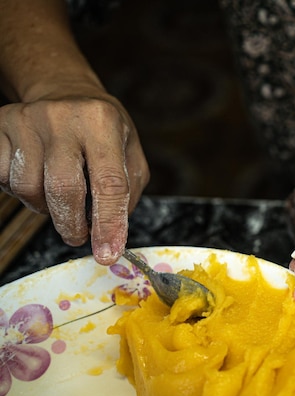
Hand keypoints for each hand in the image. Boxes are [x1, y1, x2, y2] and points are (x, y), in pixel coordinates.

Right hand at [0, 92, 148, 264]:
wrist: (63, 92)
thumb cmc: (101, 128)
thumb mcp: (130, 151)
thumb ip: (127, 191)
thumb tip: (112, 233)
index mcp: (103, 122)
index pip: (109, 183)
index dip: (109, 224)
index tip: (107, 253)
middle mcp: (64, 117)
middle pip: (63, 189)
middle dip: (71, 224)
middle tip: (78, 235)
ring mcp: (27, 120)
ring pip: (29, 188)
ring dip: (45, 206)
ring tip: (58, 194)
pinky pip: (3, 178)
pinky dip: (20, 190)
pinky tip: (37, 177)